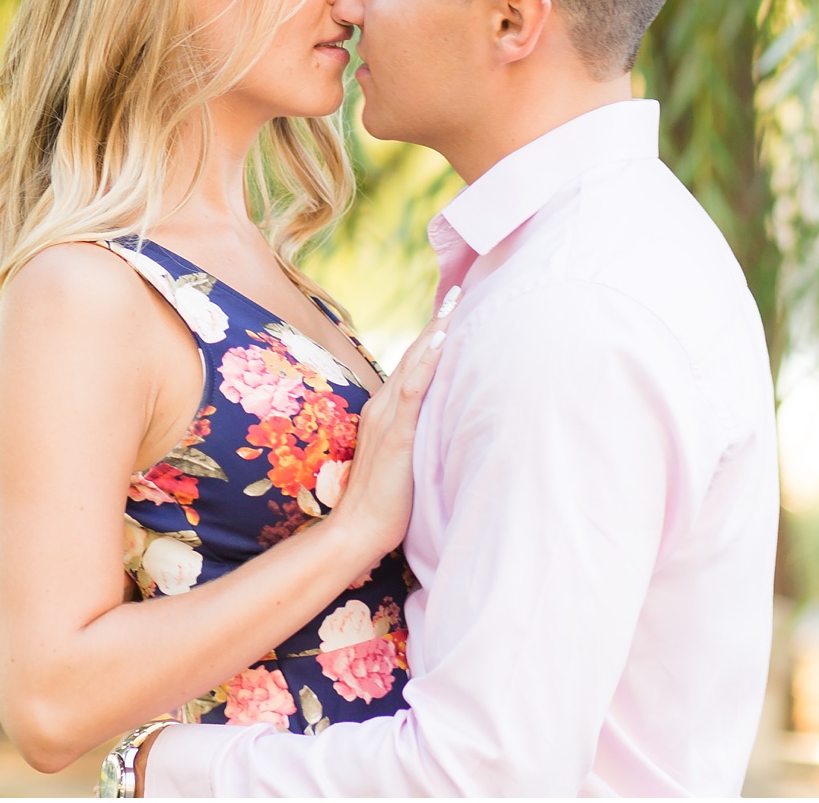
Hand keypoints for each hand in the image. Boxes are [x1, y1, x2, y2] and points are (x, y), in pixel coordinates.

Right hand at [323, 286, 459, 575]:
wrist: (358, 528)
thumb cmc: (385, 502)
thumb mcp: (404, 459)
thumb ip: (417, 436)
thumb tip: (443, 424)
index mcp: (385, 410)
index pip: (413, 365)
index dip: (433, 336)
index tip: (453, 309)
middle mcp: (383, 406)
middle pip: (414, 355)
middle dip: (438, 322)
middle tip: (460, 290)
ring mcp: (388, 418)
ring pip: (414, 364)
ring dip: (435, 333)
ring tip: (455, 304)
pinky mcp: (396, 434)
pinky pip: (413, 391)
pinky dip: (427, 363)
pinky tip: (442, 342)